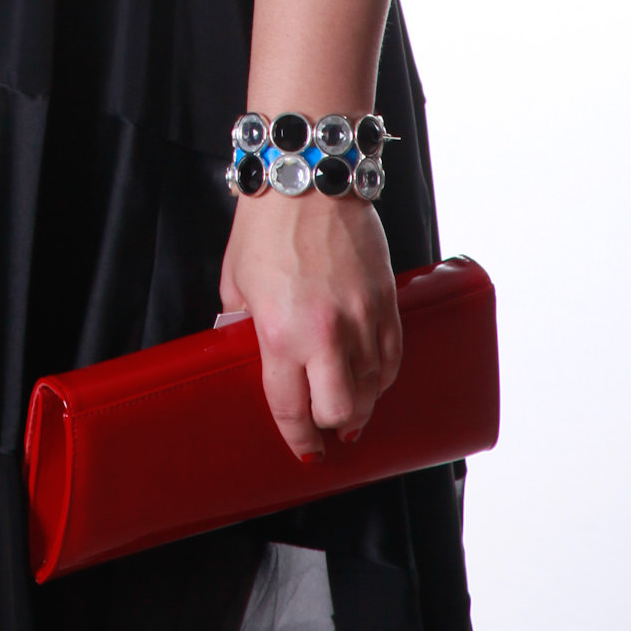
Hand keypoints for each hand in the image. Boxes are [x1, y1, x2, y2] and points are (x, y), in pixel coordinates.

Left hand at [220, 186, 401, 460]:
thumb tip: (239, 347)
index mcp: (280, 334)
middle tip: (327, 428)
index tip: (304, 451)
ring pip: (374, 389)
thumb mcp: (235, 280)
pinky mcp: (386, 301)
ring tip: (350, 404)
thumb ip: (238, 321)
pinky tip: (373, 376)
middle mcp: (325, 334)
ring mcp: (362, 318)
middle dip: (333, 427)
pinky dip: (384, 376)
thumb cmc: (266, 226)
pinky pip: (394, 357)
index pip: (293, 409)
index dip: (299, 439)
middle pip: (341, 411)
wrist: (309, 179)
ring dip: (361, 404)